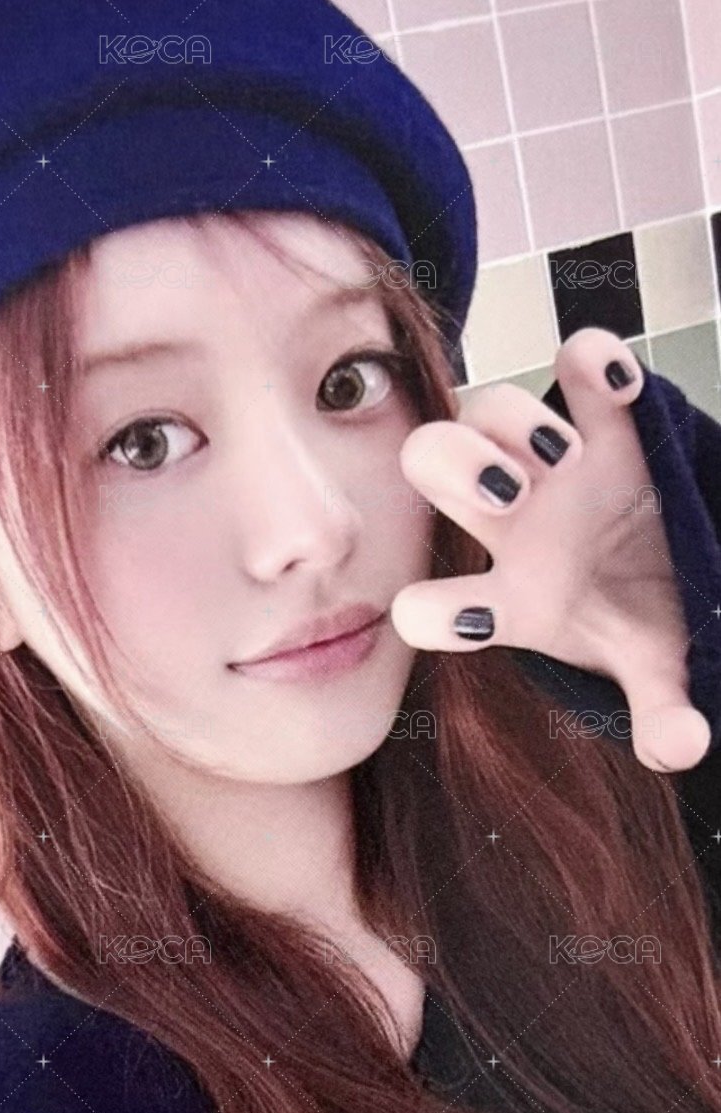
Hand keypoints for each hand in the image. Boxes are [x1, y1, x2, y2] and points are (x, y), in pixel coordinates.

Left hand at [390, 326, 711, 772]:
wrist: (685, 571)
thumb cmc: (646, 622)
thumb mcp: (655, 669)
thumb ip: (661, 707)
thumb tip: (682, 750)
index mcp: (512, 598)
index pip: (438, 607)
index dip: (428, 611)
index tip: (443, 611)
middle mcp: (513, 520)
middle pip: (434, 466)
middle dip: (456, 472)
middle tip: (507, 498)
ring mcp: (555, 461)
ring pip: (488, 409)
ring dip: (511, 422)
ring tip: (559, 453)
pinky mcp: (611, 418)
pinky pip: (583, 369)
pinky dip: (592, 362)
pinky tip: (613, 382)